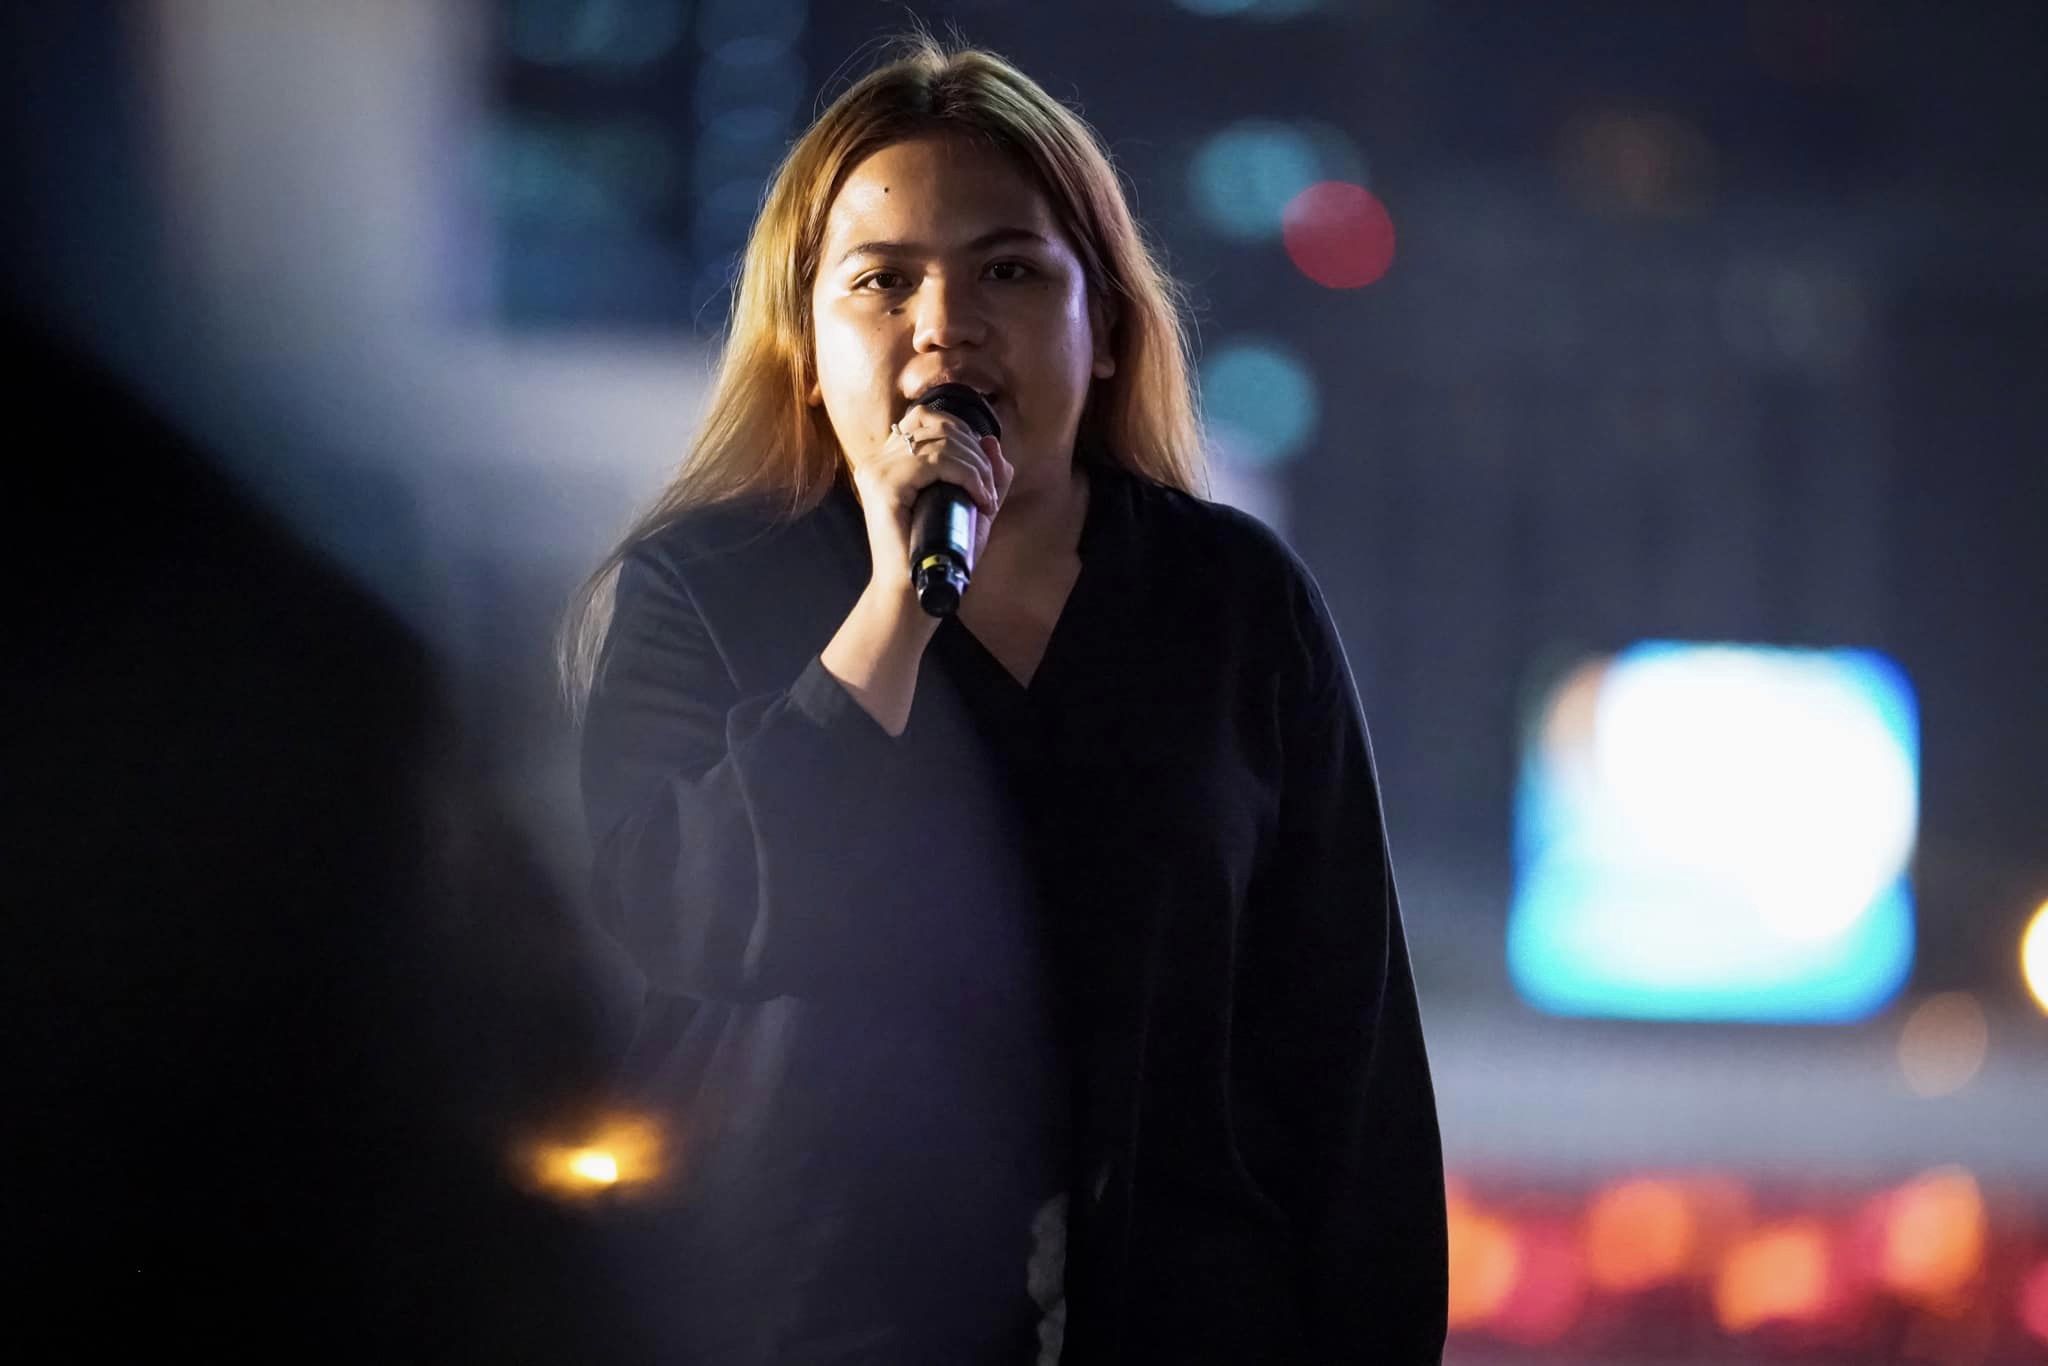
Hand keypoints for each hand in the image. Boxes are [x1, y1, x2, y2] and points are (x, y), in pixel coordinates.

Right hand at [847, 404, 1014, 598]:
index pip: (927, 417)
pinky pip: (935, 462)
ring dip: (977, 467)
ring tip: (986, 498)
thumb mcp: (971, 507)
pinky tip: (979, 500)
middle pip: (938, 424)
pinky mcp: (884, 486)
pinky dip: (968, 477)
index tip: (981, 472)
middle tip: (989, 491)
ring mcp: (877, 470)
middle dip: (976, 454)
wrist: (915, 592)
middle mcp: (877, 459)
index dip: (963, 433)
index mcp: (889, 459)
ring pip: (941, 442)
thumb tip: (992, 440)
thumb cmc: (940, 553)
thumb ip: (985, 475)